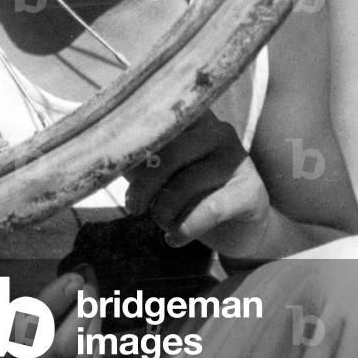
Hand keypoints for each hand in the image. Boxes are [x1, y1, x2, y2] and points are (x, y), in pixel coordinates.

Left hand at [125, 115, 271, 258]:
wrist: (243, 229)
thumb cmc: (195, 196)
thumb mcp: (164, 175)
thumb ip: (140, 160)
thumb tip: (108, 155)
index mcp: (195, 120)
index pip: (161, 118)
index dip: (135, 137)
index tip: (112, 159)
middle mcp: (219, 131)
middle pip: (169, 153)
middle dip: (144, 186)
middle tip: (134, 208)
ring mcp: (238, 159)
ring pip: (186, 183)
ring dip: (165, 211)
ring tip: (162, 223)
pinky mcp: (250, 190)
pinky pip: (209, 209)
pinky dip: (185, 228)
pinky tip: (175, 238)